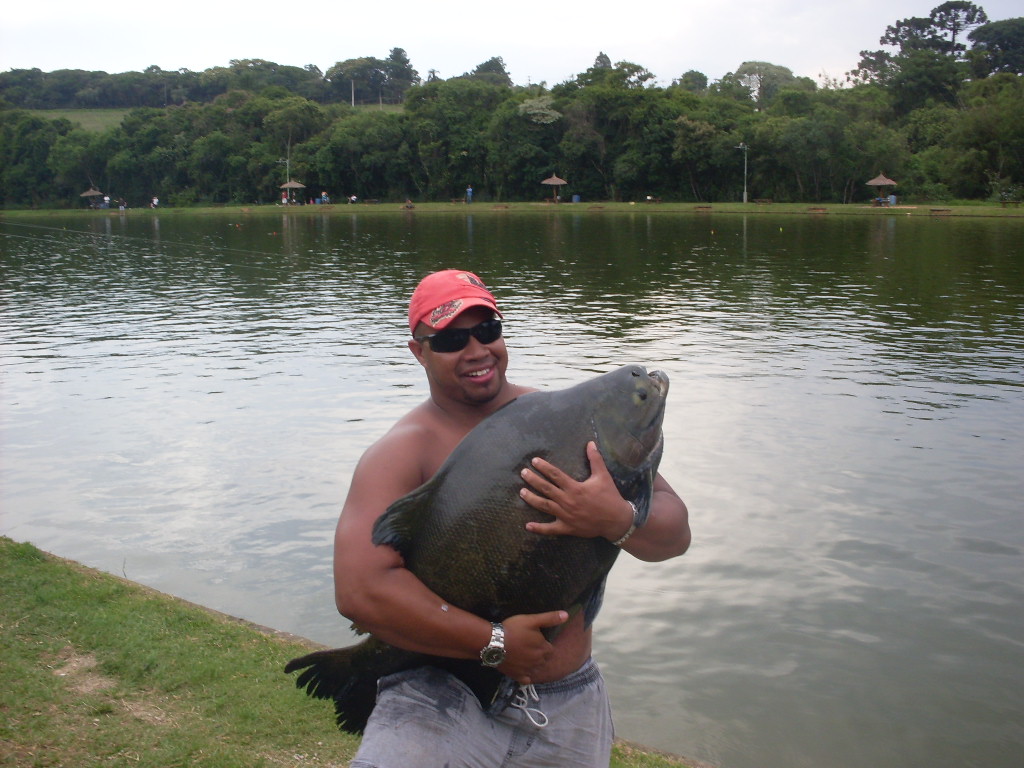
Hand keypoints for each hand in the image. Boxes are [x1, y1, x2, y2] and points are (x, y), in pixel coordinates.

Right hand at [500, 610, 568, 683]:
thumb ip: (549, 618)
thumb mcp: (532, 620)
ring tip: (524, 657)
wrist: (493, 642)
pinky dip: (526, 676)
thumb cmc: (513, 629)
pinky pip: (526, 680)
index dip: (543, 644)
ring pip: (536, 669)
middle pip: (543, 659)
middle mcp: (538, 662)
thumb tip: (566, 615)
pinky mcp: (517, 676)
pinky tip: (522, 671)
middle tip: (528, 647)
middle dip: (539, 654)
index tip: (535, 640)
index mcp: (544, 649)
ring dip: (533, 664)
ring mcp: (528, 670)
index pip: (550, 649)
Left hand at [519, 441, 633, 540]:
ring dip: (531, 499)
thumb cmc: (609, 497)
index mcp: (575, 488)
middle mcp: (567, 501)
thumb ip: (595, 459)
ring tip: (521, 492)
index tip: (534, 461)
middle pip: (546, 488)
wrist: (616, 520)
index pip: (555, 475)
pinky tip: (527, 525)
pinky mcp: (567, 528)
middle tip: (523, 473)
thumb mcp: (603, 476)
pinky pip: (551, 529)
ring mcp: (566, 515)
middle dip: (533, 480)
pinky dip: (539, 528)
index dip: (543, 467)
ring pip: (544, 506)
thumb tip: (590, 443)